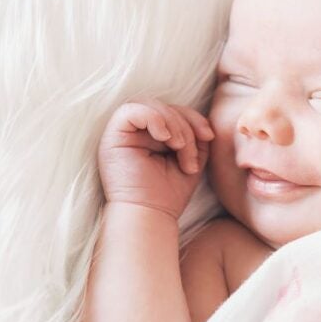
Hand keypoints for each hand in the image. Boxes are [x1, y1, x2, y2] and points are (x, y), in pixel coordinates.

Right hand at [97, 98, 214, 218]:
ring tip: (178, 148)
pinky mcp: (112, 137)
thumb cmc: (168, 194)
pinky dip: (153, 119)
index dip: (194, 117)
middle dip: (184, 122)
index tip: (208, 136)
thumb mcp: (191, 158)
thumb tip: (204, 124)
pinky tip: (164, 139)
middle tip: (189, 148)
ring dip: (172, 124)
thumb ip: (196, 136)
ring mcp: (122, 134)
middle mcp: (135, 133)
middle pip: (163, 106)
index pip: (173, 111)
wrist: (151, 215)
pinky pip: (130, 111)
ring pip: (150, 106)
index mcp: (152, 136)